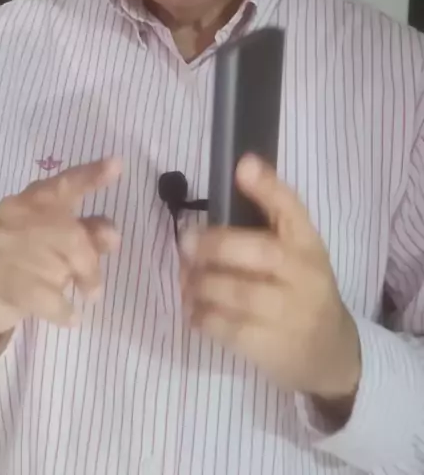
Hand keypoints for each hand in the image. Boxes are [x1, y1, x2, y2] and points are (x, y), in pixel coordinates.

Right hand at [0, 159, 121, 357]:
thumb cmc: (26, 257)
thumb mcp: (54, 236)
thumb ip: (84, 229)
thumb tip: (112, 234)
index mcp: (30, 201)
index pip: (63, 185)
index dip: (90, 176)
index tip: (116, 165)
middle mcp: (17, 220)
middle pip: (72, 234)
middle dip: (90, 261)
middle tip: (95, 283)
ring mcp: (9, 252)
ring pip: (63, 267)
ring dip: (81, 284)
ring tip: (84, 294)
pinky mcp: (7, 285)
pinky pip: (51, 301)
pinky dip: (66, 311)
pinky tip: (72, 317)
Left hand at [180, 155, 360, 402]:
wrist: (331, 351)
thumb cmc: (303, 288)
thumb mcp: (297, 250)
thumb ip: (268, 220)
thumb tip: (233, 174)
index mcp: (307, 243)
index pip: (292, 209)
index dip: (267, 186)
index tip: (242, 166)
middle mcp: (303, 274)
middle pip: (260, 253)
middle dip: (216, 244)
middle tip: (185, 241)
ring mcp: (290, 313)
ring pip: (238, 293)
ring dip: (201, 282)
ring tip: (185, 278)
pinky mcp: (272, 347)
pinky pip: (229, 328)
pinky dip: (203, 316)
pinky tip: (193, 308)